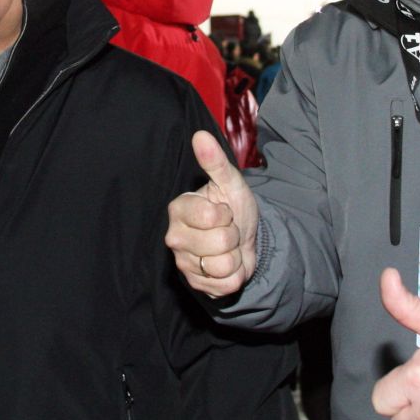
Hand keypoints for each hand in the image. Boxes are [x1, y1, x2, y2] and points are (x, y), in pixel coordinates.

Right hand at [165, 131, 259, 296]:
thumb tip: (200, 135)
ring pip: (224, 265)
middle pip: (220, 243)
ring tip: (227, 248)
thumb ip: (215, 161)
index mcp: (179, 209)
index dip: (227, 214)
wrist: (244, 240)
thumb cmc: (233, 207)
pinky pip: (226, 284)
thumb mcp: (230, 182)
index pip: (212, 216)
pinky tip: (226, 265)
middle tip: (226, 231)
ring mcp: (184, 263)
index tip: (224, 211)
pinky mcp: (196, 284)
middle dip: (233, 236)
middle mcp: (175, 237)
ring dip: (235, 257)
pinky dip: (234, 275)